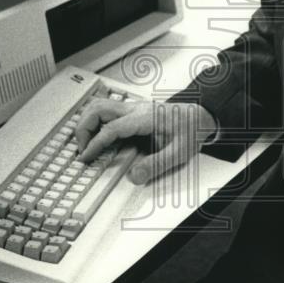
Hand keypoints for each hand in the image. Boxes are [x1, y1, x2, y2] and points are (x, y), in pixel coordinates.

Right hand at [74, 99, 216, 184]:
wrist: (202, 115)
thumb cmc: (191, 130)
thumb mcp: (179, 153)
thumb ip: (156, 165)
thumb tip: (134, 176)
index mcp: (145, 118)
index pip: (111, 128)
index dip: (94, 143)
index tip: (85, 157)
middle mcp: (136, 109)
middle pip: (98, 108)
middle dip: (83, 128)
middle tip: (82, 150)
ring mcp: (133, 108)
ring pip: (100, 105)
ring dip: (87, 122)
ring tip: (86, 144)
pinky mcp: (133, 111)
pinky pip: (107, 110)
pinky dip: (95, 121)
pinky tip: (97, 137)